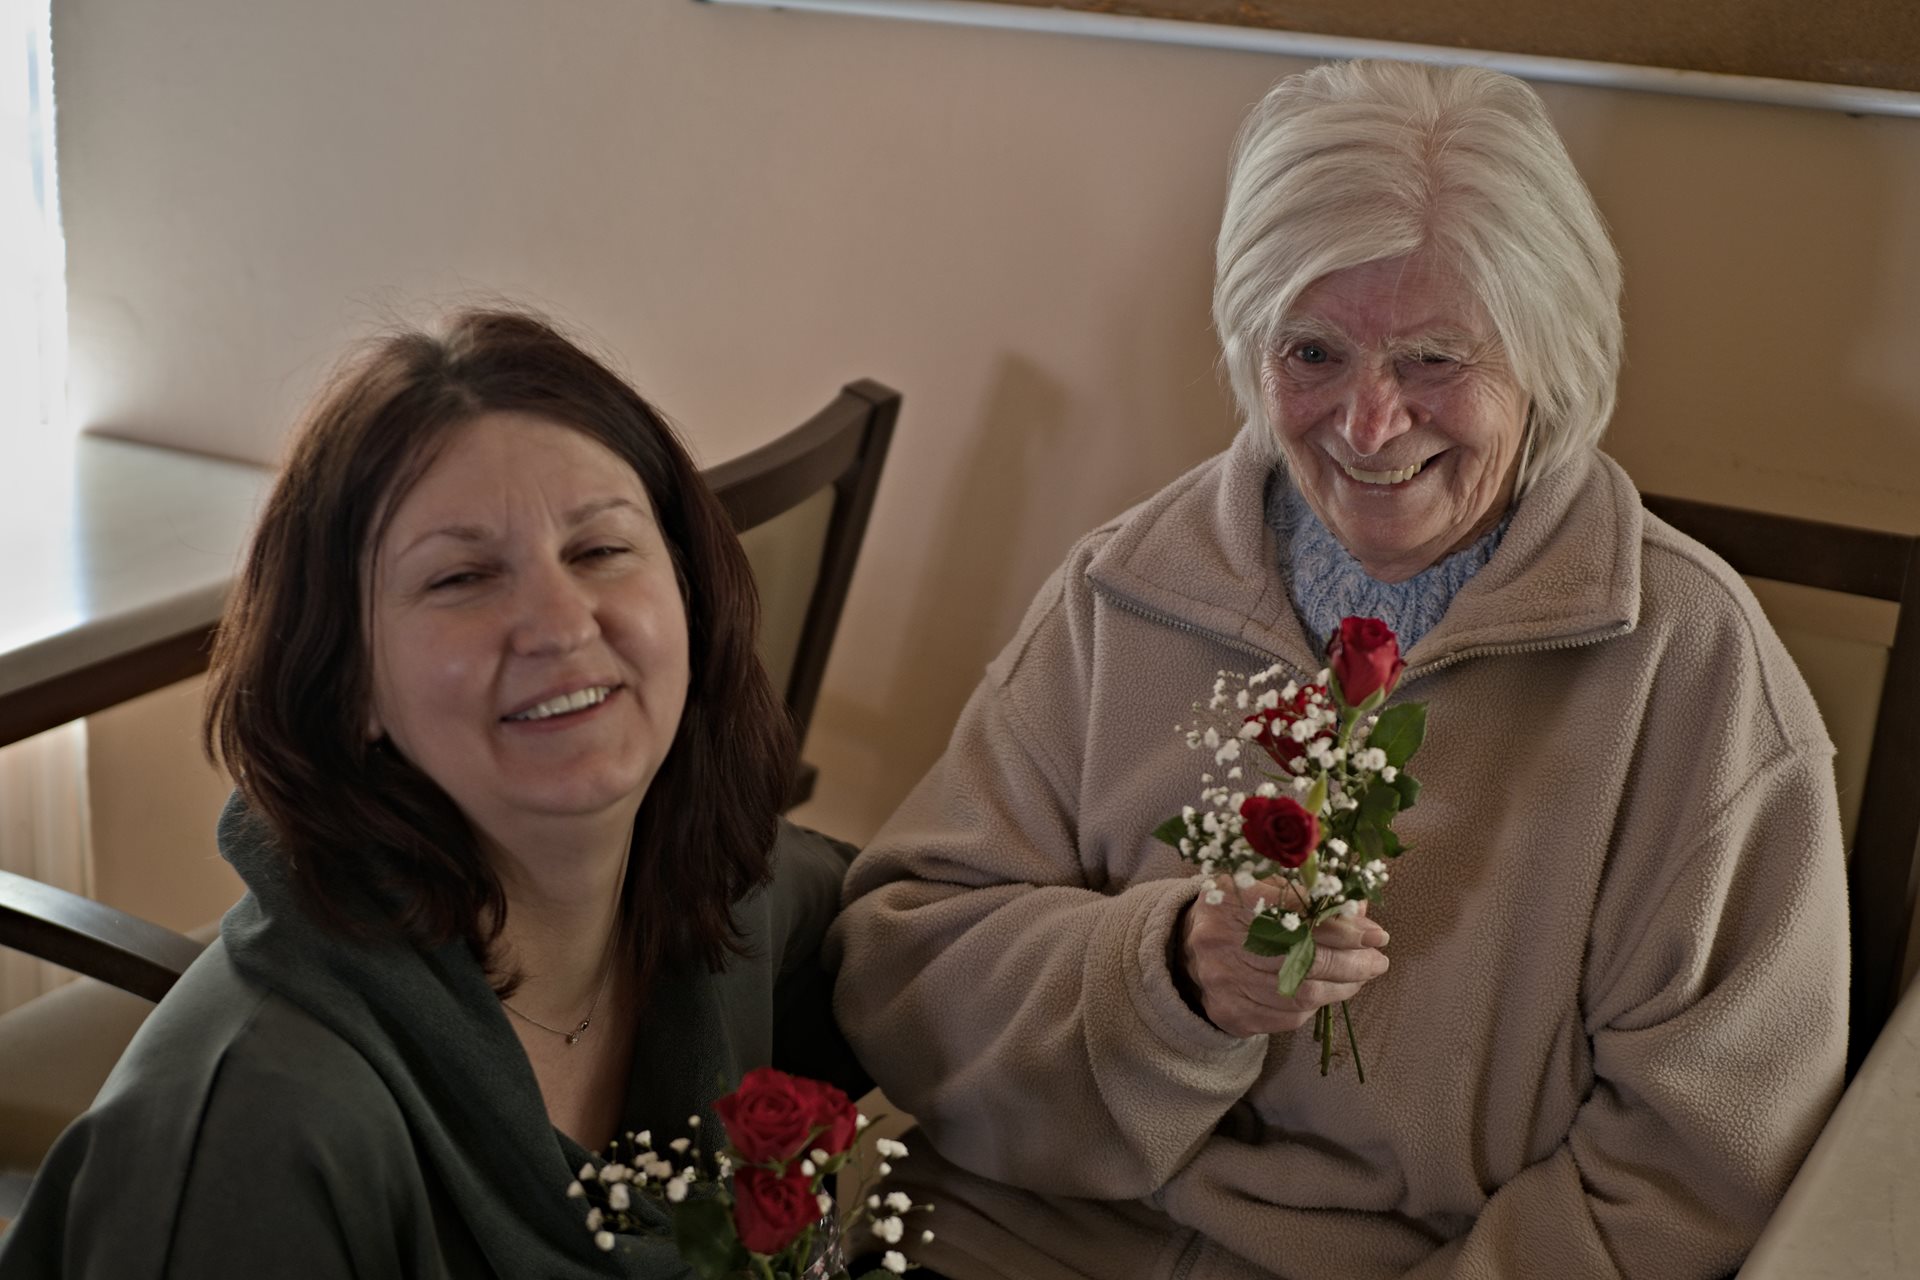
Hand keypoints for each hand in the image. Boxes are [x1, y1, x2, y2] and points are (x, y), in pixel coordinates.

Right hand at [1172, 876, 1389, 1038]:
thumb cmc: (1237, 912)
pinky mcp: (1228, 1012)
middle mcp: (1220, 939)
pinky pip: (1286, 1016)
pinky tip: (1329, 991)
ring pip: (1299, 992)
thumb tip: (1360, 909)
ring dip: (1341, 987)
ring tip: (1361, 976)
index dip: (1342, 927)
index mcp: (1230, 896)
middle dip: (1351, 962)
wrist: (1185, 950)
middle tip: (1378, 960)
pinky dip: (1316, 1005)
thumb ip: (1311, 893)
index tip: (1377, 934)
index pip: (1297, 914)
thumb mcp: (1265, 886)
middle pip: (1302, 957)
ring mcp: (1222, 980)